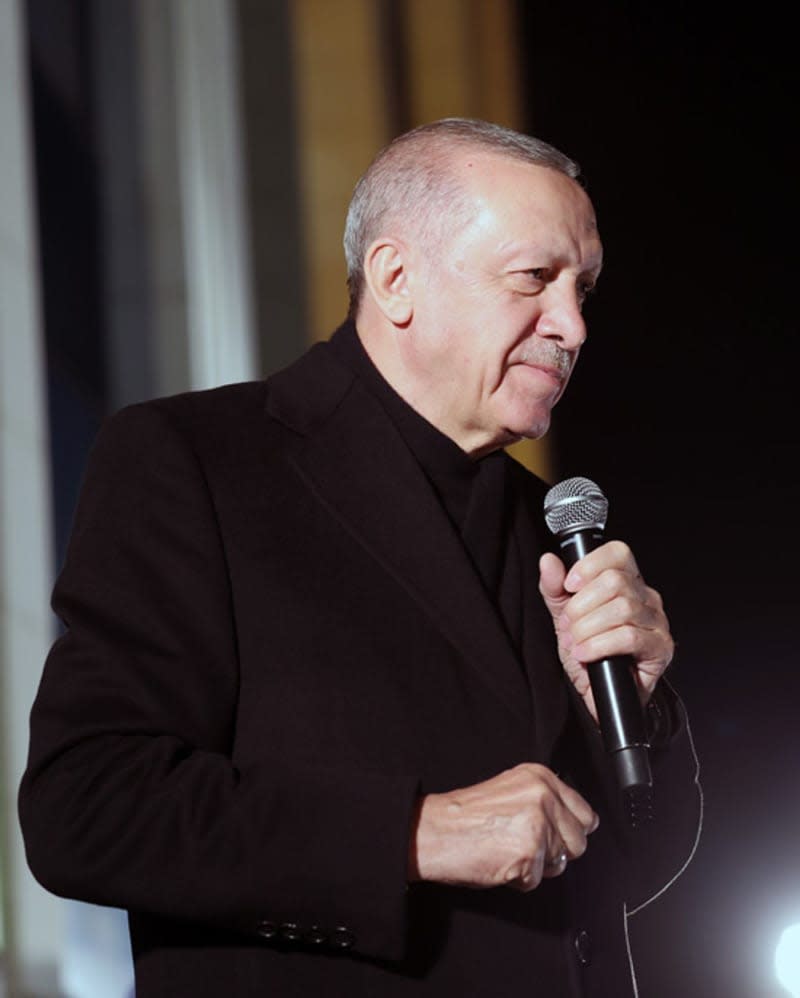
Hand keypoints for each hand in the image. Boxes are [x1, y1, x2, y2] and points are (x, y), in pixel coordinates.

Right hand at [409, 763, 597, 891]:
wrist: (434, 830)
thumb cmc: (466, 816)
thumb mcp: (512, 791)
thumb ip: (547, 801)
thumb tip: (575, 824)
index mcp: (540, 776)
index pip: (585, 814)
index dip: (569, 832)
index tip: (553, 836)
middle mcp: (543, 795)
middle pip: (579, 842)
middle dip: (557, 852)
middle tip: (524, 845)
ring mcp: (538, 823)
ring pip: (562, 863)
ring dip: (537, 865)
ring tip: (508, 850)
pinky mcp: (529, 852)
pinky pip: (538, 880)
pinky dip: (519, 879)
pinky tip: (500, 861)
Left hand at [538, 540, 673, 721]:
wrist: (599, 694)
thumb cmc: (588, 653)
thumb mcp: (564, 618)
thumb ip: (555, 589)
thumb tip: (548, 561)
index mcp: (626, 582)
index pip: (618, 554)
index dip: (590, 565)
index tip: (569, 585)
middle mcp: (646, 597)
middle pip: (615, 582)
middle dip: (582, 606)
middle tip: (569, 625)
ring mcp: (656, 621)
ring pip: (622, 609)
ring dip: (588, 628)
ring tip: (576, 642)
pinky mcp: (660, 647)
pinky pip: (629, 637)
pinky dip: (599, 645)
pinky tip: (585, 654)